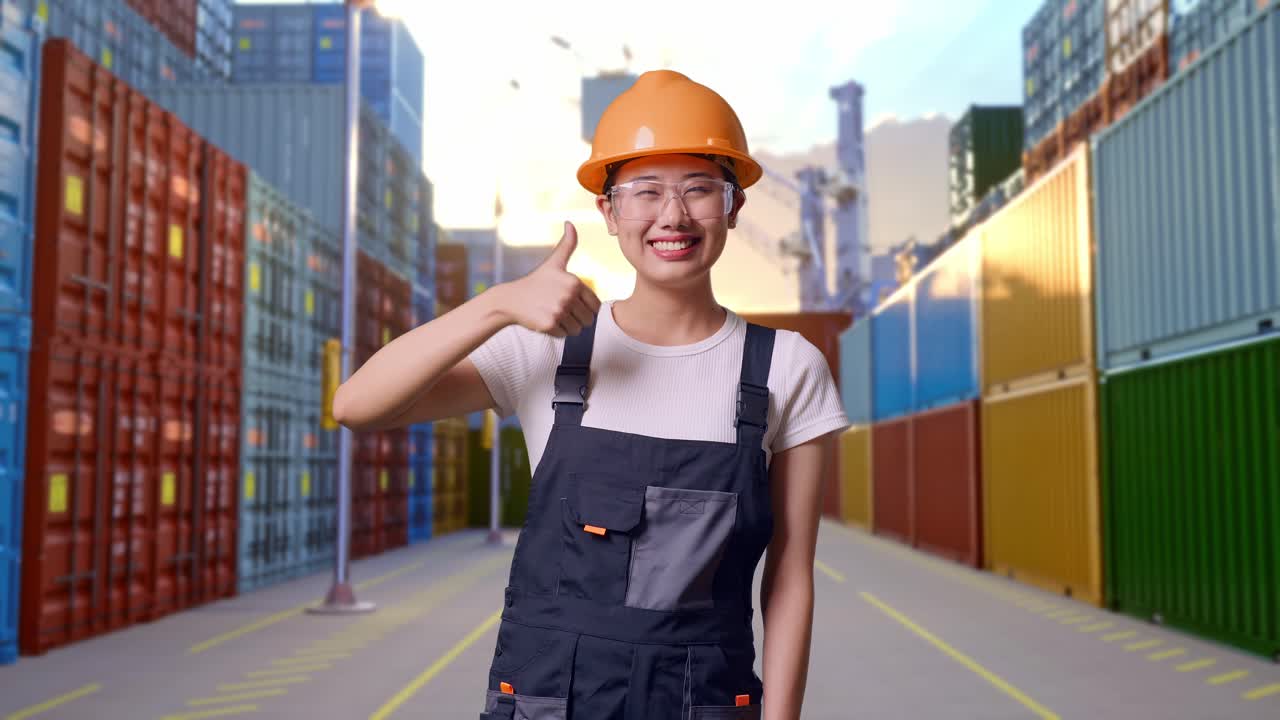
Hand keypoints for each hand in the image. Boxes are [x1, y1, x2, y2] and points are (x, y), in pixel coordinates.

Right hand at [500, 221, 601, 336]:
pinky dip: (556, 332)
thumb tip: (570, 223)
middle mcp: (569, 295)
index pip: (596, 307)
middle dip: (576, 319)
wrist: (510, 299)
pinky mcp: (549, 324)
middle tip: (559, 309)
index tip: (569, 302)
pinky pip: (564, 336)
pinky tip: (544, 320)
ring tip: (551, 314)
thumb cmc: (535, 282)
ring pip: (577, 330)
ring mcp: (559, 310)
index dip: (584, 308)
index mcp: (575, 282)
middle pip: (588, 320)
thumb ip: (567, 245)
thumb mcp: (553, 262)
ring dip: (566, 326)